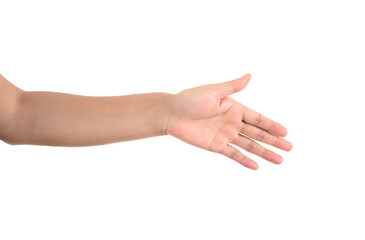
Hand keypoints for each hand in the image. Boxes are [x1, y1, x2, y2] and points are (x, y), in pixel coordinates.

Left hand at [165, 73, 292, 169]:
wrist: (171, 114)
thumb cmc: (190, 99)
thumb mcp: (213, 91)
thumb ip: (232, 87)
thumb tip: (250, 75)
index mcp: (234, 108)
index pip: (257, 118)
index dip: (272, 125)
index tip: (286, 132)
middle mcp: (232, 122)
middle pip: (257, 133)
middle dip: (273, 141)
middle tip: (289, 148)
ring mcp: (225, 135)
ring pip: (249, 145)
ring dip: (263, 152)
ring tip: (279, 160)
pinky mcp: (216, 146)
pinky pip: (233, 154)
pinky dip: (244, 160)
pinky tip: (256, 166)